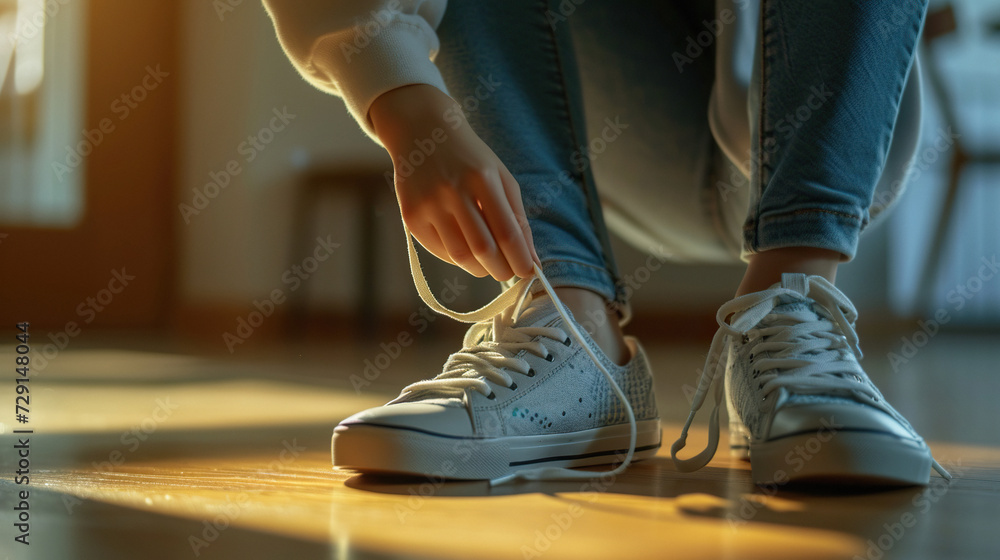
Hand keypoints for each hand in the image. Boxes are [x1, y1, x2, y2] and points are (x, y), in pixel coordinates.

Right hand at [369, 84, 537, 280]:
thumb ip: (517, 218)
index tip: (529, 272)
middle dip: (501, 270)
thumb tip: (531, 260)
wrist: (423, 133)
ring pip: (460, 256)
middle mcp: (453, 190)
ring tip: (488, 262)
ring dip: (479, 268)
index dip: (520, 259)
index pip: (506, 232)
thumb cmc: (470, 159)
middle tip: (508, 272)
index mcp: (483, 178)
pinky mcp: (411, 217)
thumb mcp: (500, 177)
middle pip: (483, 249)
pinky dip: (457, 258)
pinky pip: (439, 252)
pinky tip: (465, 248)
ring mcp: (428, 205)